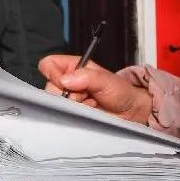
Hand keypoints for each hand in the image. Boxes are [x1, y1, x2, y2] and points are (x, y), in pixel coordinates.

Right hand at [38, 54, 152, 125]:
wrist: (130, 112)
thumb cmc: (121, 92)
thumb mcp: (106, 80)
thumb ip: (87, 76)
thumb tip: (65, 79)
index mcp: (73, 67)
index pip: (49, 64)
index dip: (53, 73)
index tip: (65, 83)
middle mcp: (68, 82)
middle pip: (49, 87)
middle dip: (66, 94)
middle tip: (85, 96)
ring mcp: (68, 99)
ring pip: (54, 103)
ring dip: (72, 106)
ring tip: (89, 105)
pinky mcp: (70, 114)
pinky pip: (62, 116)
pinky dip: (74, 116)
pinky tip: (87, 113)